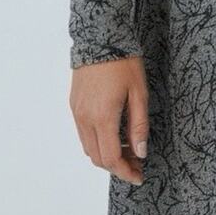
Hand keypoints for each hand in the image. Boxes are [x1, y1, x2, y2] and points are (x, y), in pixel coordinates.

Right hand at [69, 55, 148, 184]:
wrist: (101, 38)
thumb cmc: (123, 63)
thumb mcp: (139, 93)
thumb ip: (139, 125)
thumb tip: (140, 152)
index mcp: (102, 117)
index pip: (111, 158)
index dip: (126, 172)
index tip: (139, 176)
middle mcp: (85, 118)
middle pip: (98, 158)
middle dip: (117, 166)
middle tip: (137, 163)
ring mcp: (77, 112)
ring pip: (88, 148)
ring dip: (107, 155)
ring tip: (128, 149)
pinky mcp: (74, 105)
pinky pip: (83, 134)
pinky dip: (98, 142)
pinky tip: (114, 134)